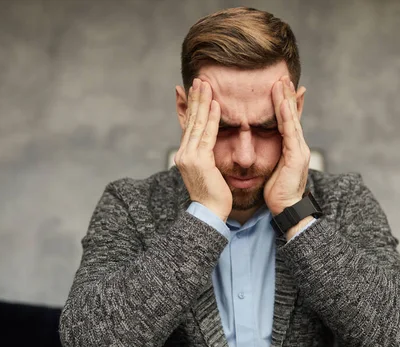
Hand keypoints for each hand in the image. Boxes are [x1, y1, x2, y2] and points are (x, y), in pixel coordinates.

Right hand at [174, 78, 231, 221]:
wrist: (209, 213)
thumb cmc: (213, 196)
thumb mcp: (207, 171)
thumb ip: (206, 155)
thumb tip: (208, 147)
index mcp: (185, 155)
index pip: (188, 125)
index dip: (191, 106)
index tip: (195, 90)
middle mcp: (183, 153)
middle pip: (190, 120)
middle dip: (195, 98)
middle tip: (200, 79)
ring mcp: (189, 156)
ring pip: (197, 124)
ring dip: (202, 102)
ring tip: (206, 84)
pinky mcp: (199, 160)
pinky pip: (207, 135)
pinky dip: (211, 118)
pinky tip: (216, 104)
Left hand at [264, 76, 309, 215]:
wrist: (287, 210)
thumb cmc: (278, 192)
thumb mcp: (273, 168)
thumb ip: (272, 154)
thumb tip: (264, 146)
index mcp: (292, 148)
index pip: (288, 121)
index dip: (285, 103)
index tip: (280, 87)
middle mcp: (299, 145)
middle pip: (292, 115)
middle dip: (288, 96)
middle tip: (282, 76)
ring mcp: (300, 150)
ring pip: (292, 120)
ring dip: (287, 100)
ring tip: (282, 83)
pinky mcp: (297, 157)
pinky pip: (290, 132)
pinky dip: (287, 117)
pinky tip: (282, 104)